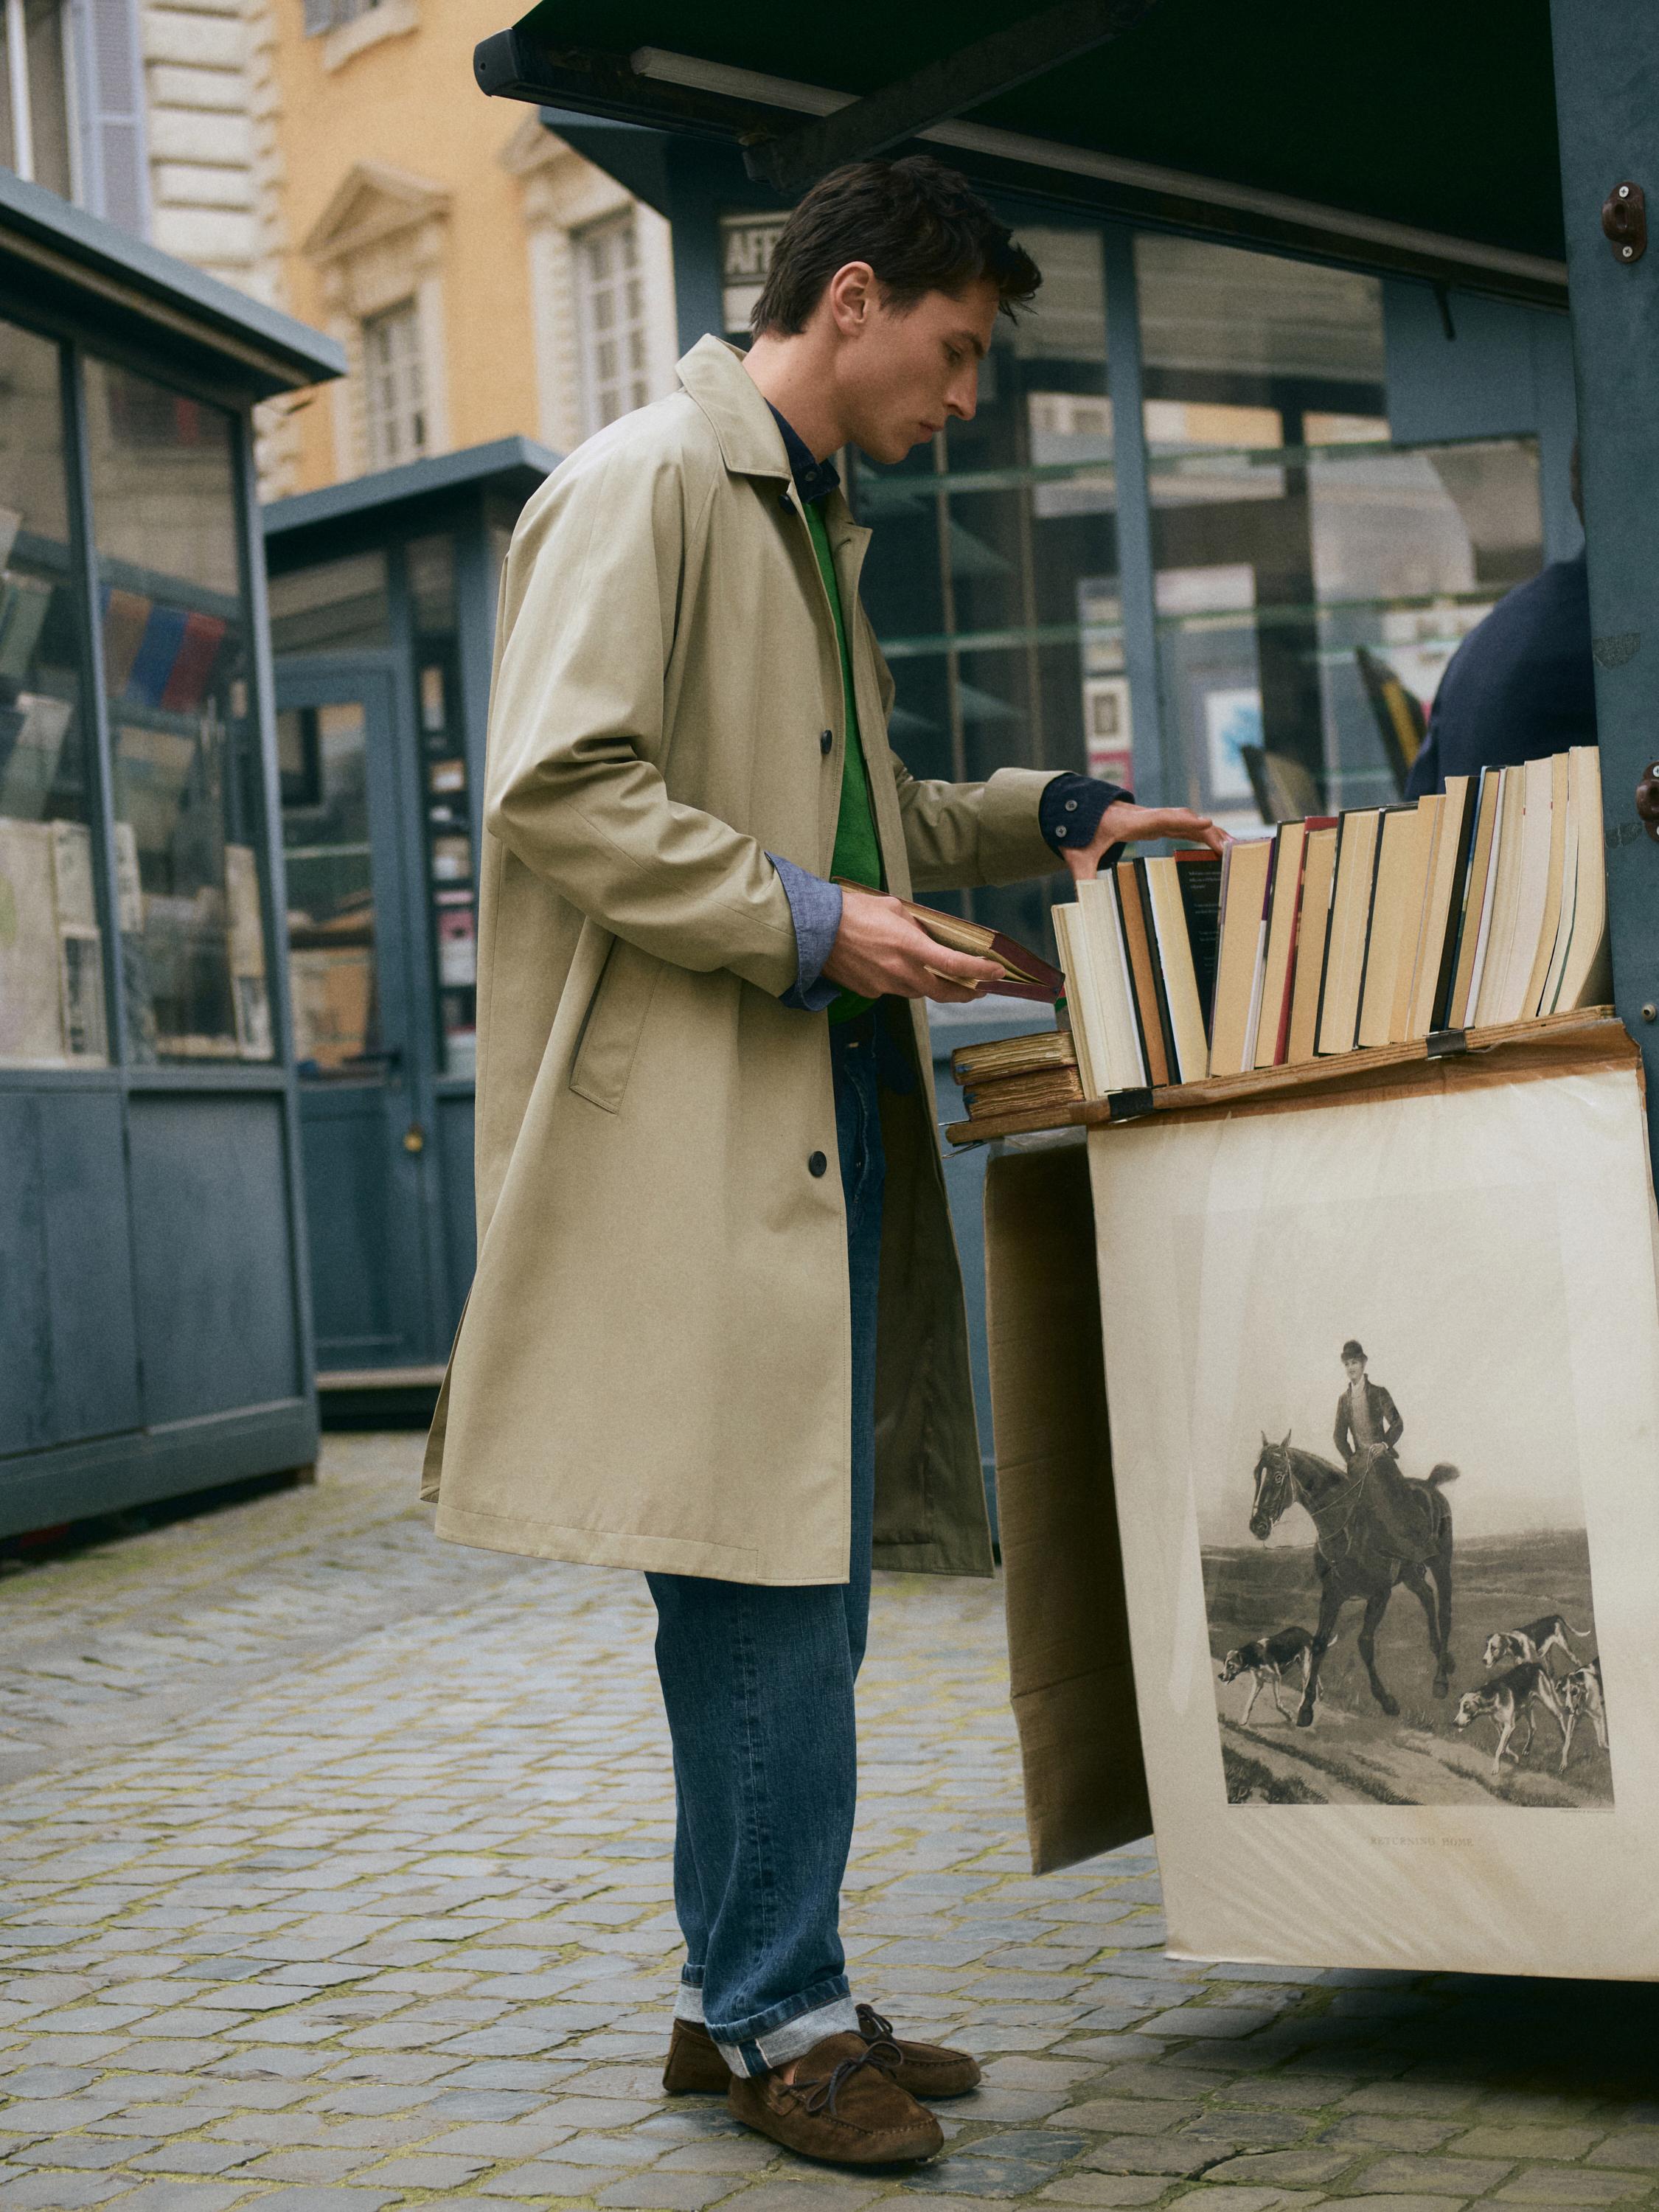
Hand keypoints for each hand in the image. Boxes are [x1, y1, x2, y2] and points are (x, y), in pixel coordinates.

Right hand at [822, 888, 1003, 1003]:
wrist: (812, 929)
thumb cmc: (851, 911)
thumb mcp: (893, 908)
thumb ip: (916, 925)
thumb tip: (928, 936)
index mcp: (910, 946)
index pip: (955, 966)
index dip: (980, 972)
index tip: (996, 974)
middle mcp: (901, 971)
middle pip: (942, 992)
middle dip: (964, 993)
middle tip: (978, 989)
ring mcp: (884, 985)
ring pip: (917, 991)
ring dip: (930, 984)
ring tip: (935, 973)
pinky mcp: (869, 991)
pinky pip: (893, 989)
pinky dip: (900, 980)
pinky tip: (890, 965)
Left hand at [1063, 800, 1228, 881]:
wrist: (1081, 811)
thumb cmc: (1081, 831)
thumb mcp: (1078, 855)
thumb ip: (1082, 877)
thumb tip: (1082, 902)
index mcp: (1131, 822)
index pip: (1161, 818)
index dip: (1184, 821)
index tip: (1206, 822)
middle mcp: (1149, 817)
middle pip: (1184, 820)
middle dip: (1208, 831)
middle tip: (1230, 847)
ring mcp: (1156, 819)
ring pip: (1190, 822)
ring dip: (1212, 833)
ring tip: (1236, 849)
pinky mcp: (1160, 823)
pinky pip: (1187, 827)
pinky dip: (1204, 835)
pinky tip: (1221, 847)